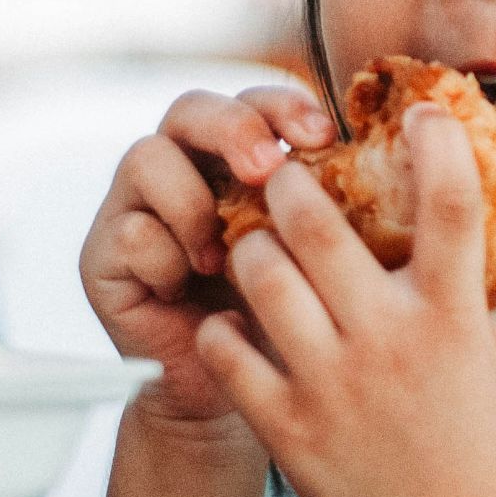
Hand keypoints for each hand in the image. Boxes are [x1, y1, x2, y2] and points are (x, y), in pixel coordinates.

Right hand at [80, 85, 335, 431]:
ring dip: (192, 201)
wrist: (228, 395)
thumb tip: (393, 166)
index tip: (324, 137)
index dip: (283, 106)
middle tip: (268, 169)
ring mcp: (135, 207)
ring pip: (146, 157)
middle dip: (233, 129)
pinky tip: (189, 291)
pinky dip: (165, 259)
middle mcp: (182, 169)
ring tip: (220, 252)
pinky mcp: (102, 255)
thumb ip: (329, 206)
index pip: (253, 101)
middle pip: (190, 109)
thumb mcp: (314, 256)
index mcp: (235, 158)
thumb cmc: (281, 317)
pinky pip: (129, 232)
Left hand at [196, 103, 495, 496]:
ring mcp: (329, 384)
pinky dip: (225, 327)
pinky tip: (239, 325)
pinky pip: (227, 350)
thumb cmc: (490, 463)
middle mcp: (388, 341)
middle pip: (317, 222)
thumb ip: (487, 306)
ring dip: (253, 247)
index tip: (422, 109)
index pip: (451, 205)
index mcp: (454, 320)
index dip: (436, 141)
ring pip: (259, 274)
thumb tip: (484, 241)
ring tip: (257, 246)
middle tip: (288, 174)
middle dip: (293, 183)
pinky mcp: (285, 427)